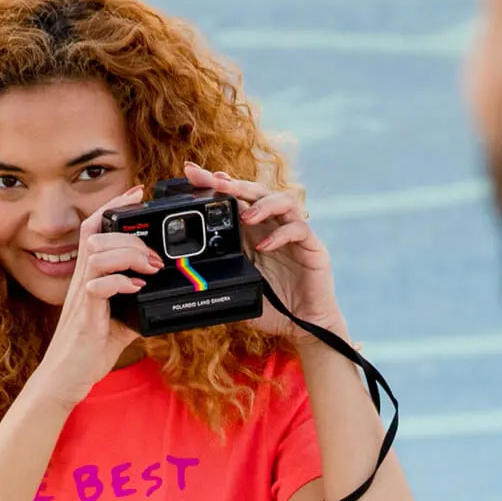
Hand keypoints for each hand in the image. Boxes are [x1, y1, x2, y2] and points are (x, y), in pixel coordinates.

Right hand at [31, 185, 164, 407]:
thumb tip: (159, 298)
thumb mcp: (120, 324)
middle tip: (154, 255)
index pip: (93, 230)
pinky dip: (120, 282)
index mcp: (88, 278)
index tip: (137, 194)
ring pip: (98, 253)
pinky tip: (135, 289)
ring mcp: (81, 296)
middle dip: (129, 235)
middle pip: (96, 234)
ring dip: (129, 255)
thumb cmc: (87, 351)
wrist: (66, 378)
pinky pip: (98, 285)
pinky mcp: (85, 315)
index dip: (112, 207)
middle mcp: (81, 281)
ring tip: (149, 270)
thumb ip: (135, 306)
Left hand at [184, 161, 348, 345]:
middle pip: (256, 192)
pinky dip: (280, 234)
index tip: (191, 173)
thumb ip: (219, 275)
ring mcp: (293, 236)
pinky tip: (265, 246)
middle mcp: (272, 228)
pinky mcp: (312, 248)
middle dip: (234, 184)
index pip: (234, 200)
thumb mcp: (237, 289)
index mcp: (252, 234)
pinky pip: (299, 230)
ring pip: (282, 201)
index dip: (214, 184)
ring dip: (261, 204)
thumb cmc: (272, 308)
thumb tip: (188, 274)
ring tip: (245, 217)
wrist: (302, 327)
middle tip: (215, 182)